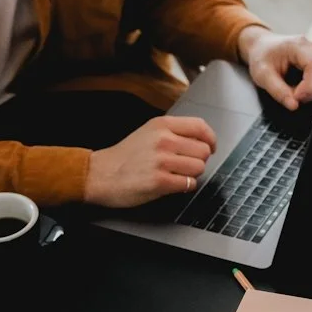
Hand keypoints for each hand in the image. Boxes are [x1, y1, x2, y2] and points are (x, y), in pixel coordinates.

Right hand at [84, 116, 216, 208]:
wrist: (100, 174)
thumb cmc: (124, 157)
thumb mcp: (147, 133)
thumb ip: (173, 133)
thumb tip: (201, 141)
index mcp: (161, 125)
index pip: (200, 127)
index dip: (210, 139)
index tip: (211, 147)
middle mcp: (163, 140)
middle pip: (203, 151)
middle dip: (198, 160)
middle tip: (184, 165)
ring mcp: (162, 161)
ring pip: (199, 168)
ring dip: (192, 174)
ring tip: (175, 174)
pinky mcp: (160, 181)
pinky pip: (189, 184)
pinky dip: (185, 186)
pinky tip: (172, 184)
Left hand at [237, 26, 311, 110]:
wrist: (262, 46)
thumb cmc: (262, 55)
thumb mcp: (262, 75)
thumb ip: (277, 91)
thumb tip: (293, 105)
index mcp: (300, 46)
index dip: (307, 89)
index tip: (295, 98)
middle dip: (309, 94)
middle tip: (291, 94)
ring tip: (295, 89)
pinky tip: (301, 86)